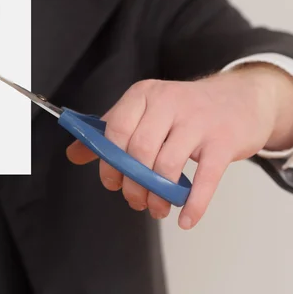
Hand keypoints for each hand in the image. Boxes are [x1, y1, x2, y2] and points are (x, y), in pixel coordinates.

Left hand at [66, 64, 292, 228]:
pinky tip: (186, 218)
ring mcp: (198, 121)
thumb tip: (74, 153)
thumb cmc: (185, 109)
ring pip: (167, 166)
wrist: (240, 98)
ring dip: (158, 196)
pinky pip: (205, 178)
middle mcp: (169, 102)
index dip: (109, 162)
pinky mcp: (224, 140)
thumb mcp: (144, 110)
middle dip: (133, 183)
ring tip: (157, 207)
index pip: (116, 129)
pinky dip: (193, 203)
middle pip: (139, 151)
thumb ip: (108, 132)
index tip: (111, 182)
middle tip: (135, 199)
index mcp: (144, 95)